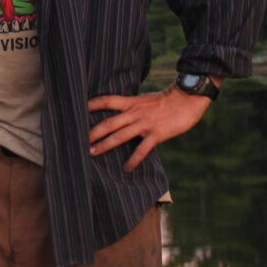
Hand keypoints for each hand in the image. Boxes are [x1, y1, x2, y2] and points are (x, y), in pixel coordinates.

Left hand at [87, 88, 212, 169]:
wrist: (188, 98)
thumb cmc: (168, 100)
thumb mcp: (146, 99)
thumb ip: (134, 107)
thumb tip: (123, 115)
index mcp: (132, 102)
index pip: (107, 100)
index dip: (92, 104)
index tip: (78, 110)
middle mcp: (135, 112)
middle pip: (109, 122)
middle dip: (93, 132)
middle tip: (79, 141)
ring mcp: (145, 124)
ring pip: (120, 136)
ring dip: (105, 145)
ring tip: (92, 153)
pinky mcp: (156, 134)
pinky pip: (142, 149)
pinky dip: (133, 160)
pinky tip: (126, 168)